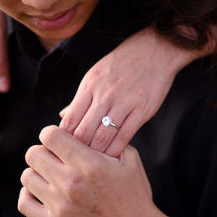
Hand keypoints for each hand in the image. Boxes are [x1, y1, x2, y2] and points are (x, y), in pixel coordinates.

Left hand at [18, 126, 180, 216]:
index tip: (60, 139)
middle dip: (44, 151)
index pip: (49, 136)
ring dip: (38, 172)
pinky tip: (42, 191)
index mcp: (89, 164)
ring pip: (27, 176)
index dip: (53, 133)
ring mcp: (60, 207)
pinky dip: (30, 193)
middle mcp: (71, 184)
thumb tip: (83, 126)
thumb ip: (105, 139)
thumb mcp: (129, 158)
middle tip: (56, 157)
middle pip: (34, 154)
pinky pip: (24, 202)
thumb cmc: (134, 193)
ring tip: (52, 175)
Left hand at [59, 27, 198, 157]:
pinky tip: (111, 159)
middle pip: (83, 132)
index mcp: (89, 87)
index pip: (70, 120)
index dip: (63, 140)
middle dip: (76, 152)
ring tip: (92, 166)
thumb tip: (63, 117)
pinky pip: (125, 136)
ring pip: (102, 137)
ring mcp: (124, 103)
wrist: (155, 50)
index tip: (62, 152)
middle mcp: (104, 95)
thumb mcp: (95, 75)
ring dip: (95, 155)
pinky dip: (115, 150)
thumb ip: (80, 99)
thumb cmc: (122, 64)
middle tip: (75, 165)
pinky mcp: (142, 110)